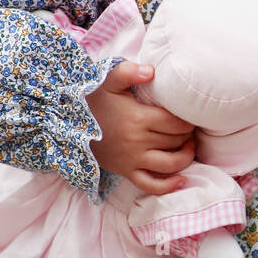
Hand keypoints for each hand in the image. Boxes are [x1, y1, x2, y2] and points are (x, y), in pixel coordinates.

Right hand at [86, 59, 194, 195]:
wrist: (69, 124)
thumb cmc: (93, 101)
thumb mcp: (108, 81)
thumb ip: (129, 72)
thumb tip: (152, 71)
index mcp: (138, 119)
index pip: (176, 123)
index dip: (188, 120)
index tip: (189, 115)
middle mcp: (138, 142)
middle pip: (176, 141)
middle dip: (187, 135)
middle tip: (188, 128)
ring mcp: (132, 160)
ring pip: (170, 164)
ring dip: (186, 157)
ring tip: (188, 146)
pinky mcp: (126, 172)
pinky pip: (151, 184)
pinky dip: (168, 186)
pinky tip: (181, 179)